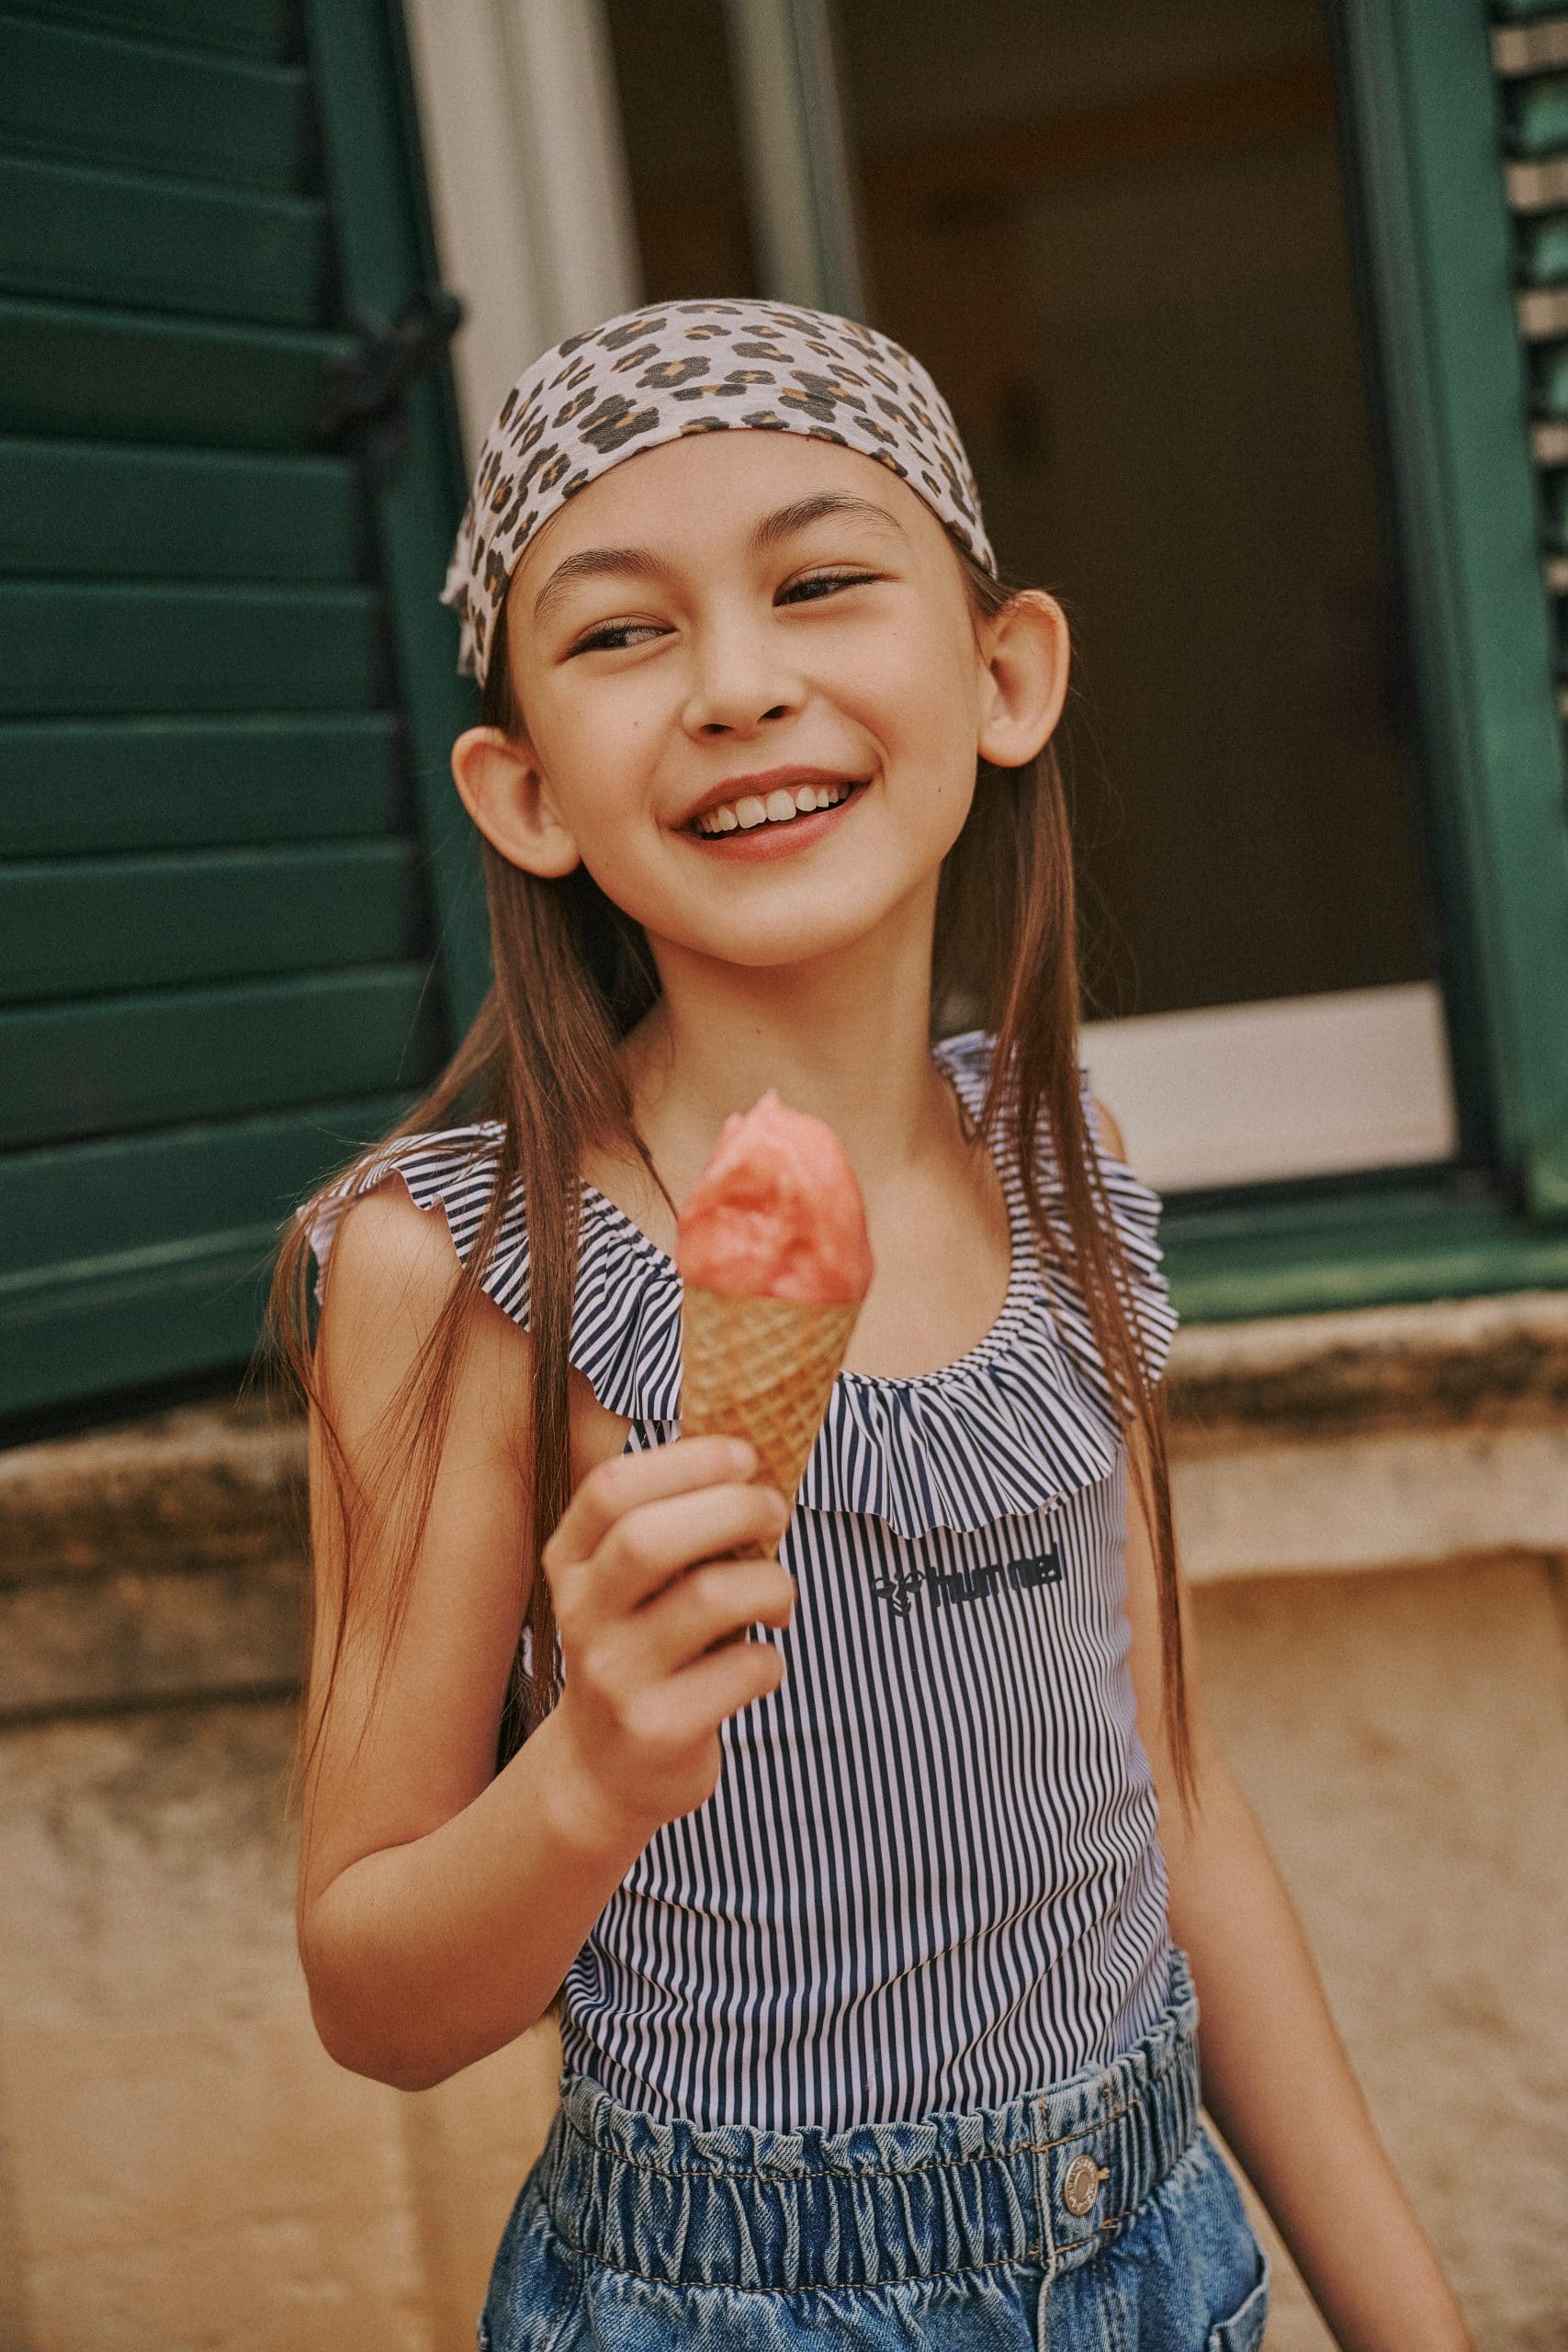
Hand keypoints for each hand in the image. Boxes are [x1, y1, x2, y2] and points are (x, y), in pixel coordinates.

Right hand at [541, 1437, 792, 1847]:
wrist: (604, 1771)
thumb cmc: (643, 1647)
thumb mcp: (630, 1584)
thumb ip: (671, 1524)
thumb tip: (755, 1460)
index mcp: (572, 1562)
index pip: (610, 1490)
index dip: (687, 1461)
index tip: (745, 1455)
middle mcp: (581, 1615)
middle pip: (651, 1538)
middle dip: (733, 1509)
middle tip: (776, 1511)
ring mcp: (615, 1676)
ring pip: (710, 1598)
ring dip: (771, 1583)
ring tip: (779, 1596)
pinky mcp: (658, 1730)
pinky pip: (743, 1668)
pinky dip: (771, 1658)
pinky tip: (758, 1665)